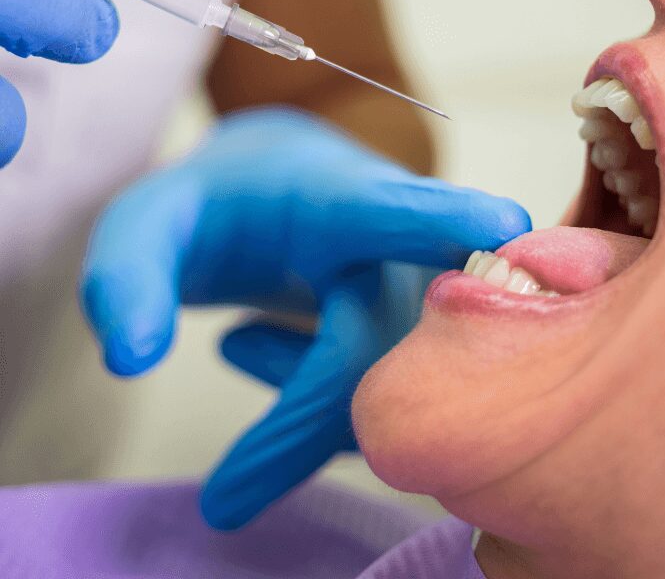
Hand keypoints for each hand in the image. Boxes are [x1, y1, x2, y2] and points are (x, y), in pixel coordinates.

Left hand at [81, 108, 529, 527]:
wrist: (278, 196)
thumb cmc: (217, 207)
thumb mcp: (148, 224)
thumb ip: (128, 278)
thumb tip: (133, 360)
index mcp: (338, 198)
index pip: (395, 207)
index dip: (447, 217)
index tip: (501, 224)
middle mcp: (399, 247)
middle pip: (384, 343)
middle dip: (307, 422)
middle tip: (221, 503)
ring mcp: (419, 293)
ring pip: (398, 385)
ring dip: (307, 407)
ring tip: (239, 342)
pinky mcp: (420, 335)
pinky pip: (396, 399)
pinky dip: (321, 406)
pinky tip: (265, 346)